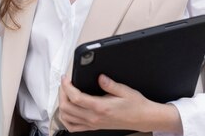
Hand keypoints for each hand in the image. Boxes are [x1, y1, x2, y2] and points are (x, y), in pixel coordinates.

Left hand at [58, 75, 182, 133]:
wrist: (143, 118)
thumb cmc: (135, 105)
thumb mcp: (124, 90)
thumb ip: (110, 84)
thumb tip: (99, 77)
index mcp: (100, 107)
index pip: (75, 97)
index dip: (66, 86)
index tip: (66, 78)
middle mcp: (94, 118)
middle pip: (67, 107)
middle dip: (61, 93)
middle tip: (64, 83)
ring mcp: (93, 124)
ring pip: (67, 118)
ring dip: (61, 105)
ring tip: (64, 93)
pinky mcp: (94, 127)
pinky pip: (73, 127)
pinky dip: (66, 119)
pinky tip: (67, 110)